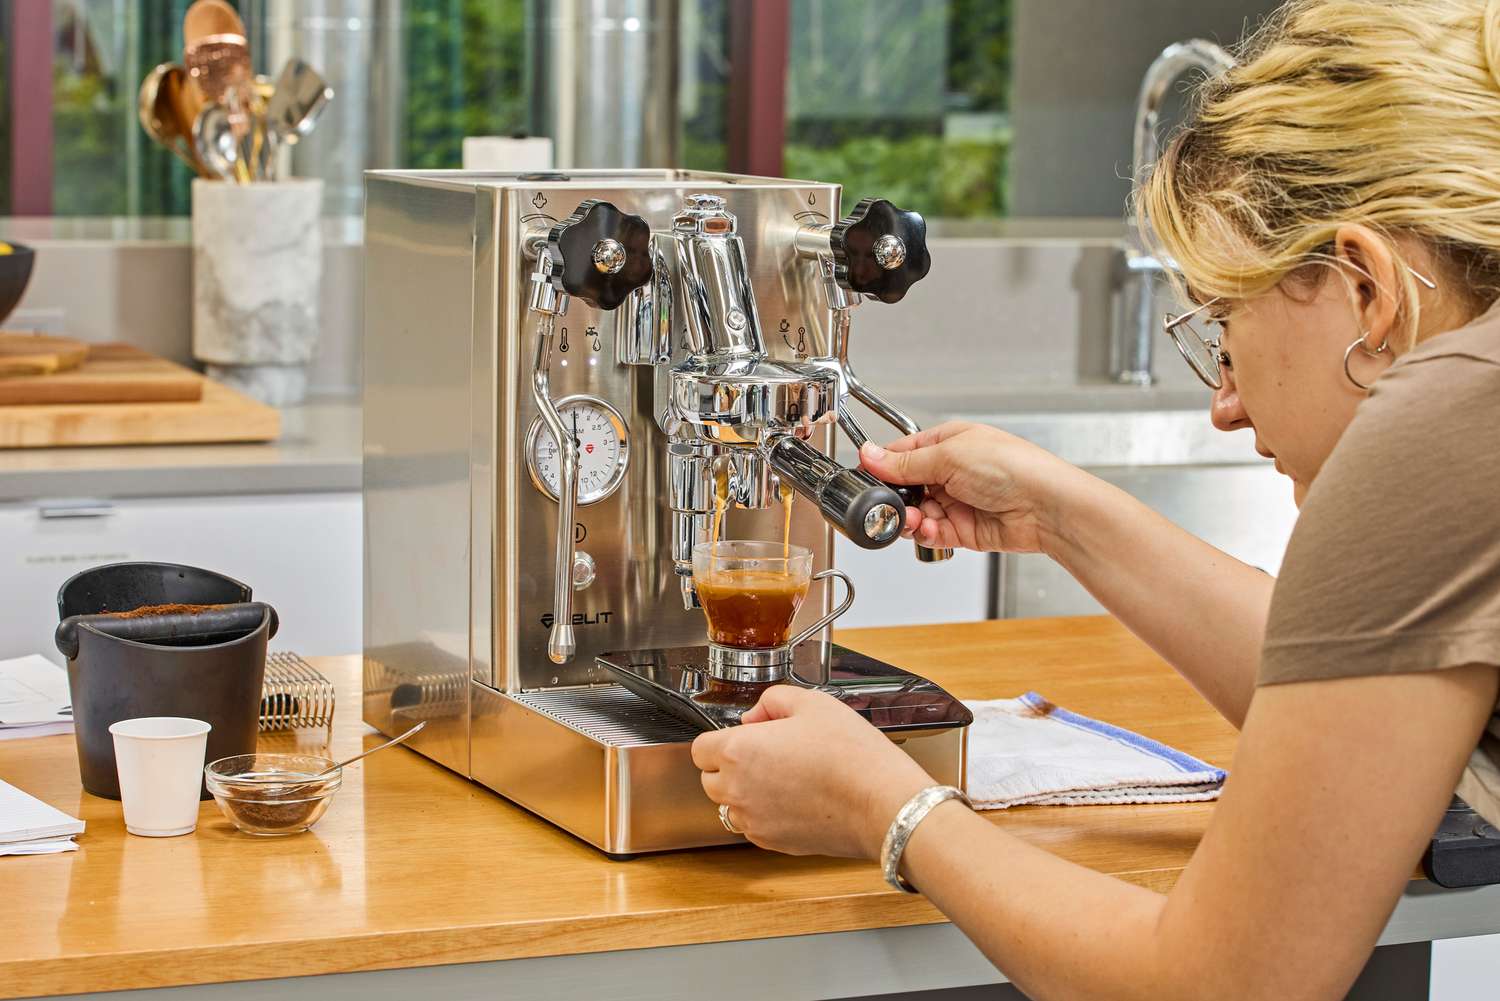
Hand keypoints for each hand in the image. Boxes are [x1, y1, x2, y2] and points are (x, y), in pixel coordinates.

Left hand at [692, 685, 932, 858]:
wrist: (881, 802)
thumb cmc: (851, 754)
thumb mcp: (812, 703)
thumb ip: (772, 700)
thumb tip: (755, 716)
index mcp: (739, 751)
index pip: (700, 749)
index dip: (720, 738)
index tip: (743, 735)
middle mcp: (737, 790)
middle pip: (710, 779)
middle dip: (730, 765)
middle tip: (766, 753)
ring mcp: (753, 821)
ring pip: (729, 806)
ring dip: (744, 792)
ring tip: (782, 777)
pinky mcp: (773, 842)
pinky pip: (752, 826)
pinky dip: (763, 814)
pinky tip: (795, 798)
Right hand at [858, 421, 1083, 554]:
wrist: (1046, 506)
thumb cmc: (1013, 468)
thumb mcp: (949, 456)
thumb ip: (905, 462)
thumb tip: (870, 454)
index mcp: (948, 443)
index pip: (903, 453)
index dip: (883, 466)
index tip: (866, 477)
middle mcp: (952, 472)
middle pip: (906, 488)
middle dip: (895, 498)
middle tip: (888, 505)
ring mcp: (958, 502)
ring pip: (916, 514)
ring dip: (910, 519)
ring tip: (915, 519)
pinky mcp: (963, 530)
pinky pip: (932, 533)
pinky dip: (926, 533)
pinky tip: (929, 528)